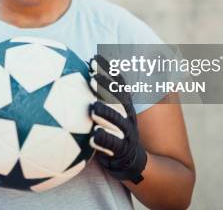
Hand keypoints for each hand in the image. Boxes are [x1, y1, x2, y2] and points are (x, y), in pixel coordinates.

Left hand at [87, 54, 147, 183]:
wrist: (136, 164)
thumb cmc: (116, 133)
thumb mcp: (115, 112)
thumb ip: (105, 96)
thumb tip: (86, 71)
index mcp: (125, 106)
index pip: (117, 84)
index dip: (107, 71)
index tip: (94, 58)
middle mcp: (127, 117)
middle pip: (117, 99)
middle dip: (105, 86)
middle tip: (91, 75)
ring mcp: (125, 134)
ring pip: (116, 121)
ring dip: (105, 113)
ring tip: (92, 106)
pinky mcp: (121, 152)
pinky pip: (112, 146)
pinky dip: (104, 140)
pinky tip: (94, 135)